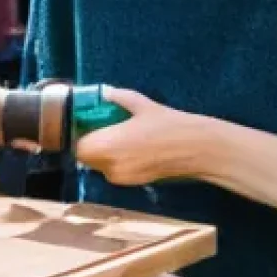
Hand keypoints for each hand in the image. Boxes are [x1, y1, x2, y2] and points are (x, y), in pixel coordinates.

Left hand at [75, 88, 206, 184]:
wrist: (197, 149)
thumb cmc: (169, 124)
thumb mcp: (142, 104)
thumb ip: (118, 97)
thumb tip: (105, 92)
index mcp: (108, 146)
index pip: (79, 147)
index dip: (81, 136)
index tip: (90, 124)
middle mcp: (111, 167)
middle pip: (87, 159)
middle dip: (91, 144)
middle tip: (104, 128)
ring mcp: (122, 178)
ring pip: (100, 167)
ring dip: (104, 154)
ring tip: (122, 137)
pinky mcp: (134, 184)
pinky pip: (115, 172)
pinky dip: (117, 161)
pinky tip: (134, 148)